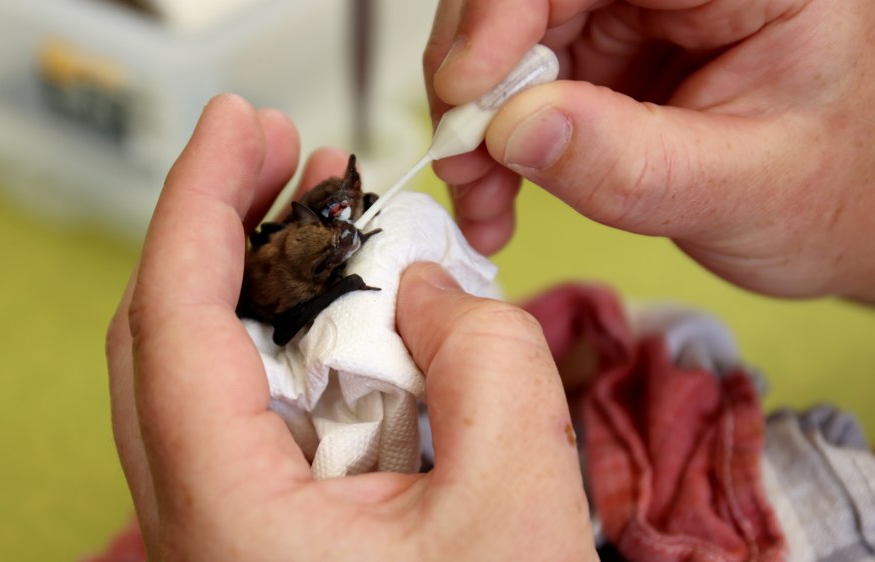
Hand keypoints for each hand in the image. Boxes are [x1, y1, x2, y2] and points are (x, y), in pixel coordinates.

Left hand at [106, 94, 594, 560]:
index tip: (244, 125)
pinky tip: (348, 321)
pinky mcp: (252, 533)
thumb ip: (487, 365)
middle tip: (291, 158)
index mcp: (230, 520)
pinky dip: (288, 349)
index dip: (197, 200)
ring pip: (198, 374)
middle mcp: (193, 523)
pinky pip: (244, 416)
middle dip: (220, 227)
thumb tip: (426, 288)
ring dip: (259, 287)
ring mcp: (215, 531)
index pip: (171, 321)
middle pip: (160, 335)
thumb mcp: (521, 510)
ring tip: (329, 226)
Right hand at [425, 0, 874, 302]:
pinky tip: (496, 191)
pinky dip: (492, 139)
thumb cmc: (828, 193)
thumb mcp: (739, 190)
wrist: (837, 218)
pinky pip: (518, 79)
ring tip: (480, 194)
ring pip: (507, 34)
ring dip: (475, 118)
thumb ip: (628, 163)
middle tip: (461, 158)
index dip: (506, 7)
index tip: (467, 87)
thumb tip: (514, 128)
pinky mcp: (604, 48)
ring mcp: (635, 8)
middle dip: (474, 77)